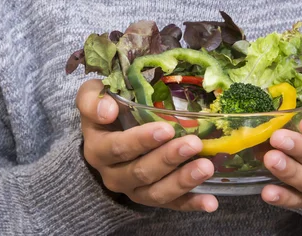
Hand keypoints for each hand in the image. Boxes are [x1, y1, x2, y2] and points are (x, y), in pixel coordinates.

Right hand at [76, 79, 218, 211]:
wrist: (107, 132)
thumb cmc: (106, 108)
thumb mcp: (91, 96)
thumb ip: (93, 100)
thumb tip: (108, 111)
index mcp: (98, 149)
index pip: (117, 149)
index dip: (141, 141)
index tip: (166, 129)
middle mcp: (113, 174)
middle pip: (140, 172)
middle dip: (168, 158)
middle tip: (193, 144)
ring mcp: (133, 189)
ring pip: (156, 193)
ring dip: (182, 181)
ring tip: (206, 167)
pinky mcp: (152, 196)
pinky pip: (171, 204)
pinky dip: (191, 203)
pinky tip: (210, 202)